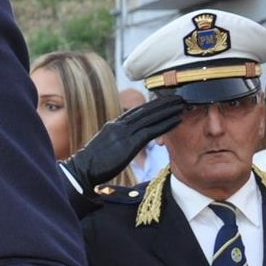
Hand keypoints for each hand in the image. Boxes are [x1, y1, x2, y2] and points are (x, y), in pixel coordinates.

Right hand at [61, 94, 184, 192]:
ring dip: (168, 110)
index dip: (151, 105)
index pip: (136, 111)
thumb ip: (116, 138)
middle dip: (162, 103)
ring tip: (182, 105)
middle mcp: (119, 125)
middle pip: (145, 110)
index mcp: (113, 125)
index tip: (164, 100)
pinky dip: (165, 124)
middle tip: (178, 97)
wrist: (83, 169)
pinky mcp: (129, 143)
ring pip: (151, 118)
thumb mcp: (104, 144)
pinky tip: (177, 120)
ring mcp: (124, 133)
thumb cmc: (92, 162)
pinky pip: (151, 131)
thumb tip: (125, 140)